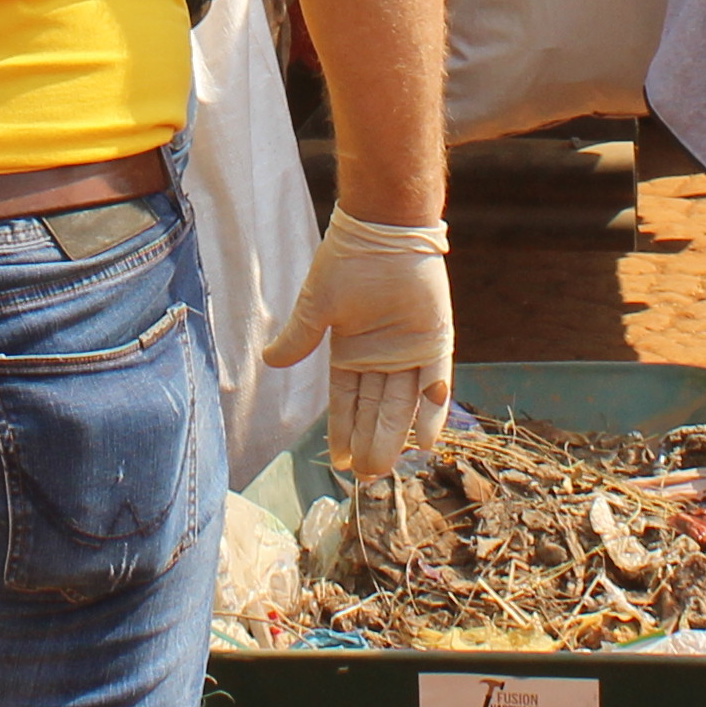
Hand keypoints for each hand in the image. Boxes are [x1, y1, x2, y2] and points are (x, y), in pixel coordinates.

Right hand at [263, 209, 456, 484]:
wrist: (384, 229)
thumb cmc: (347, 261)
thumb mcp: (317, 305)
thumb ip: (299, 336)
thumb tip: (269, 361)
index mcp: (349, 350)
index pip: (344, 402)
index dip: (342, 431)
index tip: (338, 463)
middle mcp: (380, 358)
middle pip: (374, 410)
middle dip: (369, 443)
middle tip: (366, 477)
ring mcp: (409, 352)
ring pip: (401, 404)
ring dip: (395, 436)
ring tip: (387, 468)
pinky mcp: (436, 341)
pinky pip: (436, 383)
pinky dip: (433, 411)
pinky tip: (426, 440)